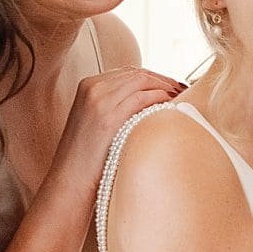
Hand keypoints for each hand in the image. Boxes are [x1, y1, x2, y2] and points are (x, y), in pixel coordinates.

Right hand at [57, 67, 186, 177]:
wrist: (69, 179)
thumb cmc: (86, 157)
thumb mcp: (94, 121)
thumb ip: (113, 105)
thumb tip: (147, 100)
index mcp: (88, 85)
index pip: (128, 72)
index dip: (153, 77)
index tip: (171, 85)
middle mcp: (92, 87)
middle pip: (137, 73)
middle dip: (163, 79)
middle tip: (183, 89)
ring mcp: (99, 100)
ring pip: (142, 81)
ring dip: (165, 87)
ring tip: (182, 97)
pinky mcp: (108, 117)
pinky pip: (142, 98)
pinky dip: (159, 98)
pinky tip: (170, 106)